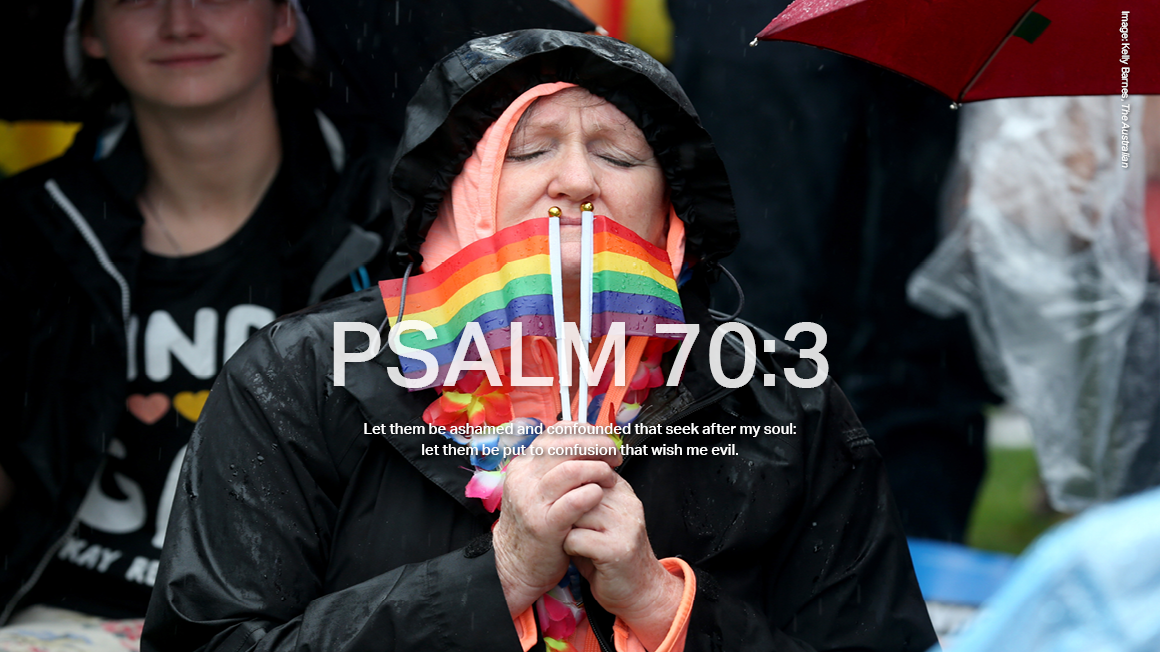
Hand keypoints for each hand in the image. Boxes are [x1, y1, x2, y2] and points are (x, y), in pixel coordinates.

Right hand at [493, 422, 622, 615]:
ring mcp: (532, 501)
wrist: (517, 566)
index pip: (558, 431)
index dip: (588, 432)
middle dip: (599, 445)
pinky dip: (593, 493)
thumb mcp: (539, 488)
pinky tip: (600, 496)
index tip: (605, 442)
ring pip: (572, 469)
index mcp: (524, 464)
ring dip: (600, 470)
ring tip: (610, 479)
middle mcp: (524, 478)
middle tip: (615, 456)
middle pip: (567, 444)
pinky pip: (575, 500)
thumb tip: (592, 442)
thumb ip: (558, 466)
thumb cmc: (538, 523)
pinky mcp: (544, 525)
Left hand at [564, 475, 682, 648]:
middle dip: (562, 507)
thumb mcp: (595, 519)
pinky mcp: (618, 548)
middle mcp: (627, 502)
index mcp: (621, 489)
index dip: (565, 486)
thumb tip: (547, 477)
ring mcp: (625, 525)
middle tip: (561, 525)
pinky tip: (576, 553)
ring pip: (575, 510)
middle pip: (578, 487)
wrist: (638, 591)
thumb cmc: (606, 554)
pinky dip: (568, 546)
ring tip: (571, 538)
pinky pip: (576, 537)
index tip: (559, 504)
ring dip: (564, 526)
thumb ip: (579, 497)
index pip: (585, 468)